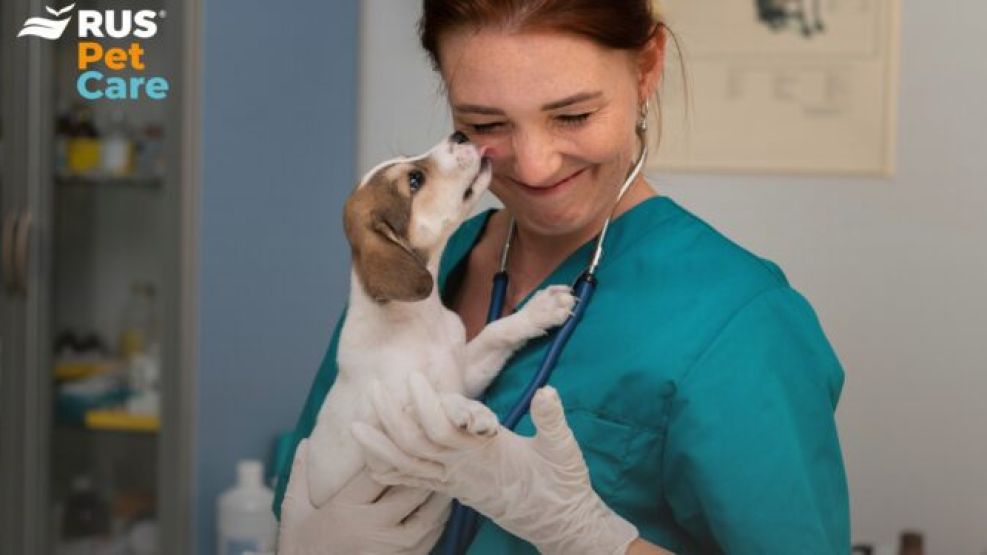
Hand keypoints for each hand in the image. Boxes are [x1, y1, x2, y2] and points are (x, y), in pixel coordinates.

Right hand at [278, 438, 450, 553]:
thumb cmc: (299, 546)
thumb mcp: (294, 510)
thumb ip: (299, 474)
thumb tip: (306, 441)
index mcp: (345, 508)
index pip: (378, 472)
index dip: (394, 451)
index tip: (406, 435)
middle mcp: (370, 527)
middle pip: (411, 492)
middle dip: (427, 473)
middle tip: (438, 454)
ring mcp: (388, 549)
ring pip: (427, 519)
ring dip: (439, 499)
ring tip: (446, 481)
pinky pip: (427, 543)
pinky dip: (437, 526)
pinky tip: (439, 513)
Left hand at [351, 373, 638, 554]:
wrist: (557, 520)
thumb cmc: (561, 482)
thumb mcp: (564, 449)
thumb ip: (552, 421)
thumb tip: (548, 391)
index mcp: (485, 453)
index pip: (445, 428)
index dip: (427, 403)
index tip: (414, 376)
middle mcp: (463, 469)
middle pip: (416, 444)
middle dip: (392, 417)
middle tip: (374, 387)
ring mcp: (455, 483)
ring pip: (407, 466)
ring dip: (380, 445)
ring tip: (355, 425)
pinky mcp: (453, 490)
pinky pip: (414, 484)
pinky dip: (390, 473)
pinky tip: (370, 463)